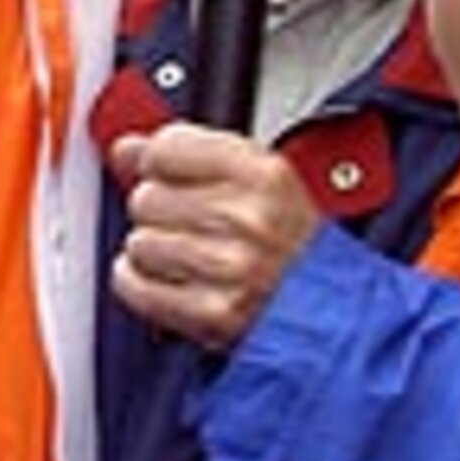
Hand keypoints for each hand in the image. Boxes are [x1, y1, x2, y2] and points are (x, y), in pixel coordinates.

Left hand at [109, 122, 318, 348]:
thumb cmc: (294, 244)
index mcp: (264, 175)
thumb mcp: (258, 180)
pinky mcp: (212, 313)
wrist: (332, 309)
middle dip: (161, 211)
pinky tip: (171, 278)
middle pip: (147, 197)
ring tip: (191, 255)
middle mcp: (248, 218)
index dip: (160, 162)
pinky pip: (135, 285)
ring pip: (140, 242)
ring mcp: (230, 268)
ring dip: (155, 251)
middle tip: (193, 223)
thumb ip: (189, 153)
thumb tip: (127, 147)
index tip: (167, 173)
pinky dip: (141, 284)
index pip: (167, 148)